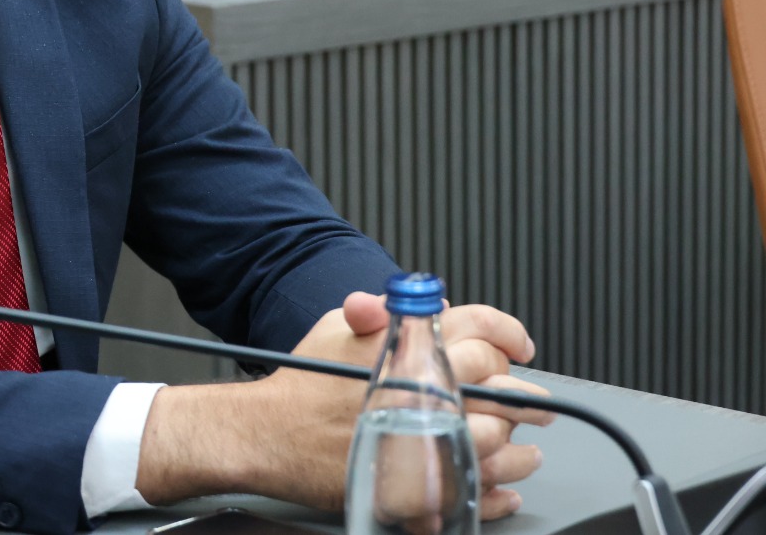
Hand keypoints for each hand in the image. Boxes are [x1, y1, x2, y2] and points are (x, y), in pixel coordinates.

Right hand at [133, 294, 547, 517]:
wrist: (267, 435)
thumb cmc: (301, 384)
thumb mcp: (337, 328)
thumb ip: (388, 313)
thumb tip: (434, 305)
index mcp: (408, 349)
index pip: (481, 330)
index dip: (509, 334)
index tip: (519, 347)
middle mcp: (421, 394)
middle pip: (501, 387)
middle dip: (525, 395)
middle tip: (532, 403)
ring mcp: (421, 442)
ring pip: (498, 444)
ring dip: (520, 447)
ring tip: (526, 448)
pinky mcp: (415, 487)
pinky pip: (475, 494)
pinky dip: (498, 493)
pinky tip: (505, 486)